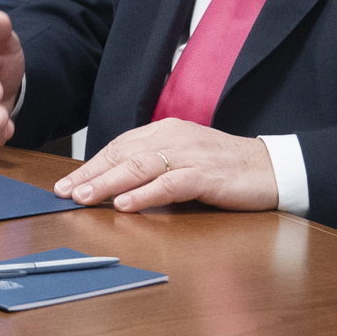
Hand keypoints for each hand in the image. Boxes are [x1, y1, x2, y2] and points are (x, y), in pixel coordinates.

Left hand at [57, 119, 278, 212]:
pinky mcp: (206, 175)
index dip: (91, 164)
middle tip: (64, 191)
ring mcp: (190, 155)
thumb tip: (116, 183)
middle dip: (90, 174)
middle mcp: (174, 138)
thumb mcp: (184, 159)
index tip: (66, 182)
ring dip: (108, 183)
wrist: (273, 168)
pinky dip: (145, 194)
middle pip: (123, 155)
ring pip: (139, 167)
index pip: (119, 146)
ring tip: (84, 197)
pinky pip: (169, 184)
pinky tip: (125, 204)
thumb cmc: (226, 167)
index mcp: (166, 131)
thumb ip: (154, 165)